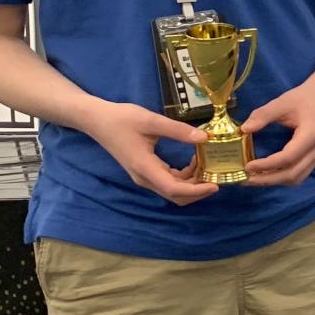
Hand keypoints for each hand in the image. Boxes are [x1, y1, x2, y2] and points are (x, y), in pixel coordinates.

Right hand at [81, 101, 217, 205]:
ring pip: (173, 189)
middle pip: (175, 195)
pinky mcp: (146, 171)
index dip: (196, 191)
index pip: (174, 189)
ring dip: (192, 182)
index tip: (215, 185)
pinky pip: (169, 180)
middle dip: (198, 189)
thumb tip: (204, 137)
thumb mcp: (151, 121)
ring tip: (207, 163)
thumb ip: (178, 130)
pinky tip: (194, 161)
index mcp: (145, 168)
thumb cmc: (122, 119)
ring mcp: (144, 176)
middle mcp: (145, 178)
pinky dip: (184, 176)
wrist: (97, 120)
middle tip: (217, 175)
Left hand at [241, 79, 314, 186]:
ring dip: (275, 181)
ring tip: (254, 179)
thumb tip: (244, 129)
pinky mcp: (314, 158)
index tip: (248, 166)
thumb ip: (262, 115)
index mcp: (310, 136)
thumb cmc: (303, 98)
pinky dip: (282, 178)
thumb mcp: (281, 103)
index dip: (267, 165)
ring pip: (296, 178)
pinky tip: (267, 174)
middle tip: (246, 179)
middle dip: (268, 179)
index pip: (288, 158)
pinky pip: (299, 174)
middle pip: (292, 174)